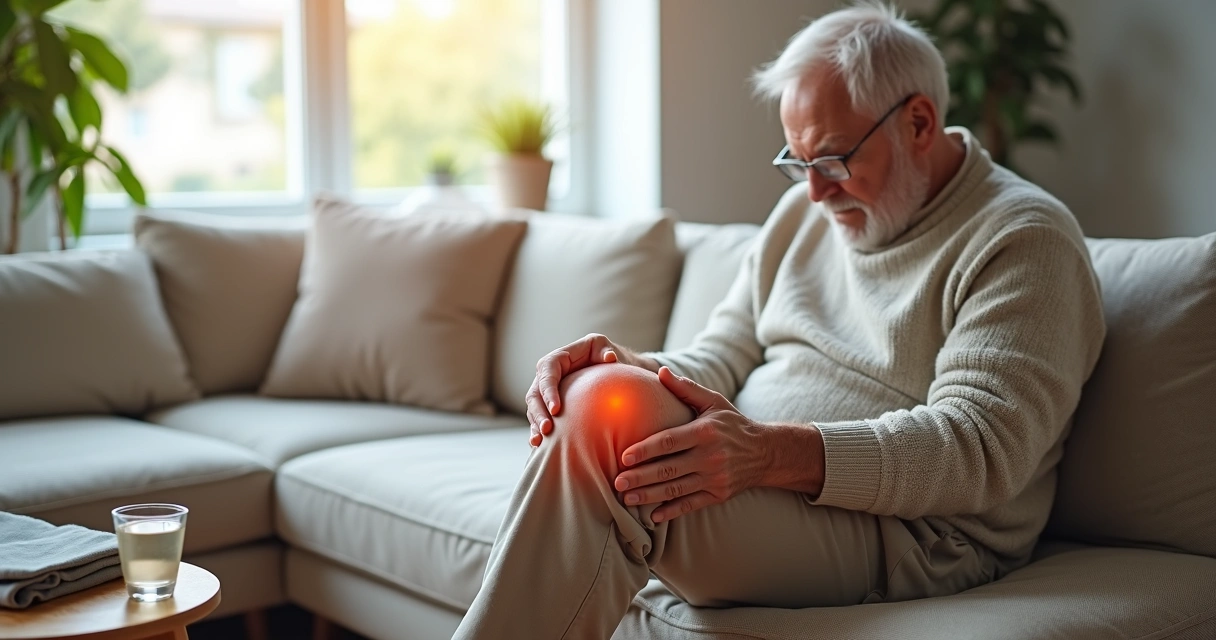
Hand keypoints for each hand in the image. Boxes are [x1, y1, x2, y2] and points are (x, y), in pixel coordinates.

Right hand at [528, 333, 631, 446]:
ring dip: (535, 424)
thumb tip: (609, 358)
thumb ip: (606, 351)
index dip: (548, 390)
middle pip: (535, 393)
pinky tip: (539, 445)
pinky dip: (537, 431)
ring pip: (533, 408)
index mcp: (559, 358)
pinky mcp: (549, 406)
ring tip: (540, 440)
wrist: (614, 372)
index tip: (556, 409)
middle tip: (547, 429)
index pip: (547, 370)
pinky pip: (538, 419)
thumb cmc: (608, 358)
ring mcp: (547, 392)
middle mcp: (548, 375)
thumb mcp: (605, 348)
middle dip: (538, 412)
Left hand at [613, 367, 767, 522]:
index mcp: (705, 432)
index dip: (645, 450)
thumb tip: (660, 371)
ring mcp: (715, 478)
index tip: (624, 456)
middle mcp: (710, 457)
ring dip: (649, 495)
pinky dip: (672, 511)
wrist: (765, 452)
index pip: (669, 442)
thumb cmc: (732, 424)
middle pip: (668, 469)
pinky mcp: (719, 494)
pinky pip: (691, 504)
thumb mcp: (714, 402)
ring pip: (676, 489)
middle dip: (640, 477)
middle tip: (617, 482)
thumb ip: (686, 389)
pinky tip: (653, 516)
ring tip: (627, 498)